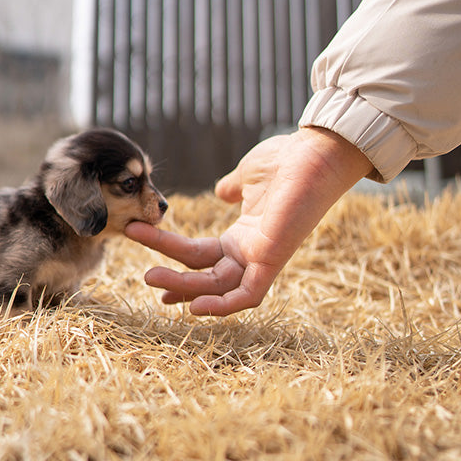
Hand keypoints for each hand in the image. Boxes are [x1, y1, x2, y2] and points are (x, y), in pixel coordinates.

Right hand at [125, 127, 372, 316]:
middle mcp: (250, 253)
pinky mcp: (273, 259)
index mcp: (243, 237)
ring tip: (151, 278)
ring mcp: (261, 258)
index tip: (150, 271)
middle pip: (204, 274)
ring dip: (184, 287)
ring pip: (217, 285)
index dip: (175, 263)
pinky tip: (194, 307)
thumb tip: (221, 191)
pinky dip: (223, 305)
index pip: (203, 259)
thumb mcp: (246, 176)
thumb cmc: (286, 161)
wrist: (315, 153)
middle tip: (145, 277)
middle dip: (174, 280)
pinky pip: (248, 295)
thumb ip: (232, 188)